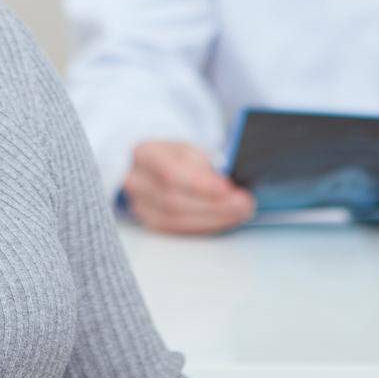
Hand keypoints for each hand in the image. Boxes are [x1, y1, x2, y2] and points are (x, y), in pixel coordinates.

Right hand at [123, 140, 255, 234]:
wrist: (149, 164)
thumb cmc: (172, 154)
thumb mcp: (188, 146)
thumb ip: (203, 160)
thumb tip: (225, 179)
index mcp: (144, 153)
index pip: (170, 173)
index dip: (199, 184)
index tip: (227, 188)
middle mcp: (135, 181)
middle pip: (174, 200)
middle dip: (213, 205)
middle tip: (243, 203)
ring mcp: (139, 205)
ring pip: (176, 220)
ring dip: (213, 218)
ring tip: (239, 212)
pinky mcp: (149, 222)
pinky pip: (178, 230)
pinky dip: (204, 226)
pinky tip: (223, 220)